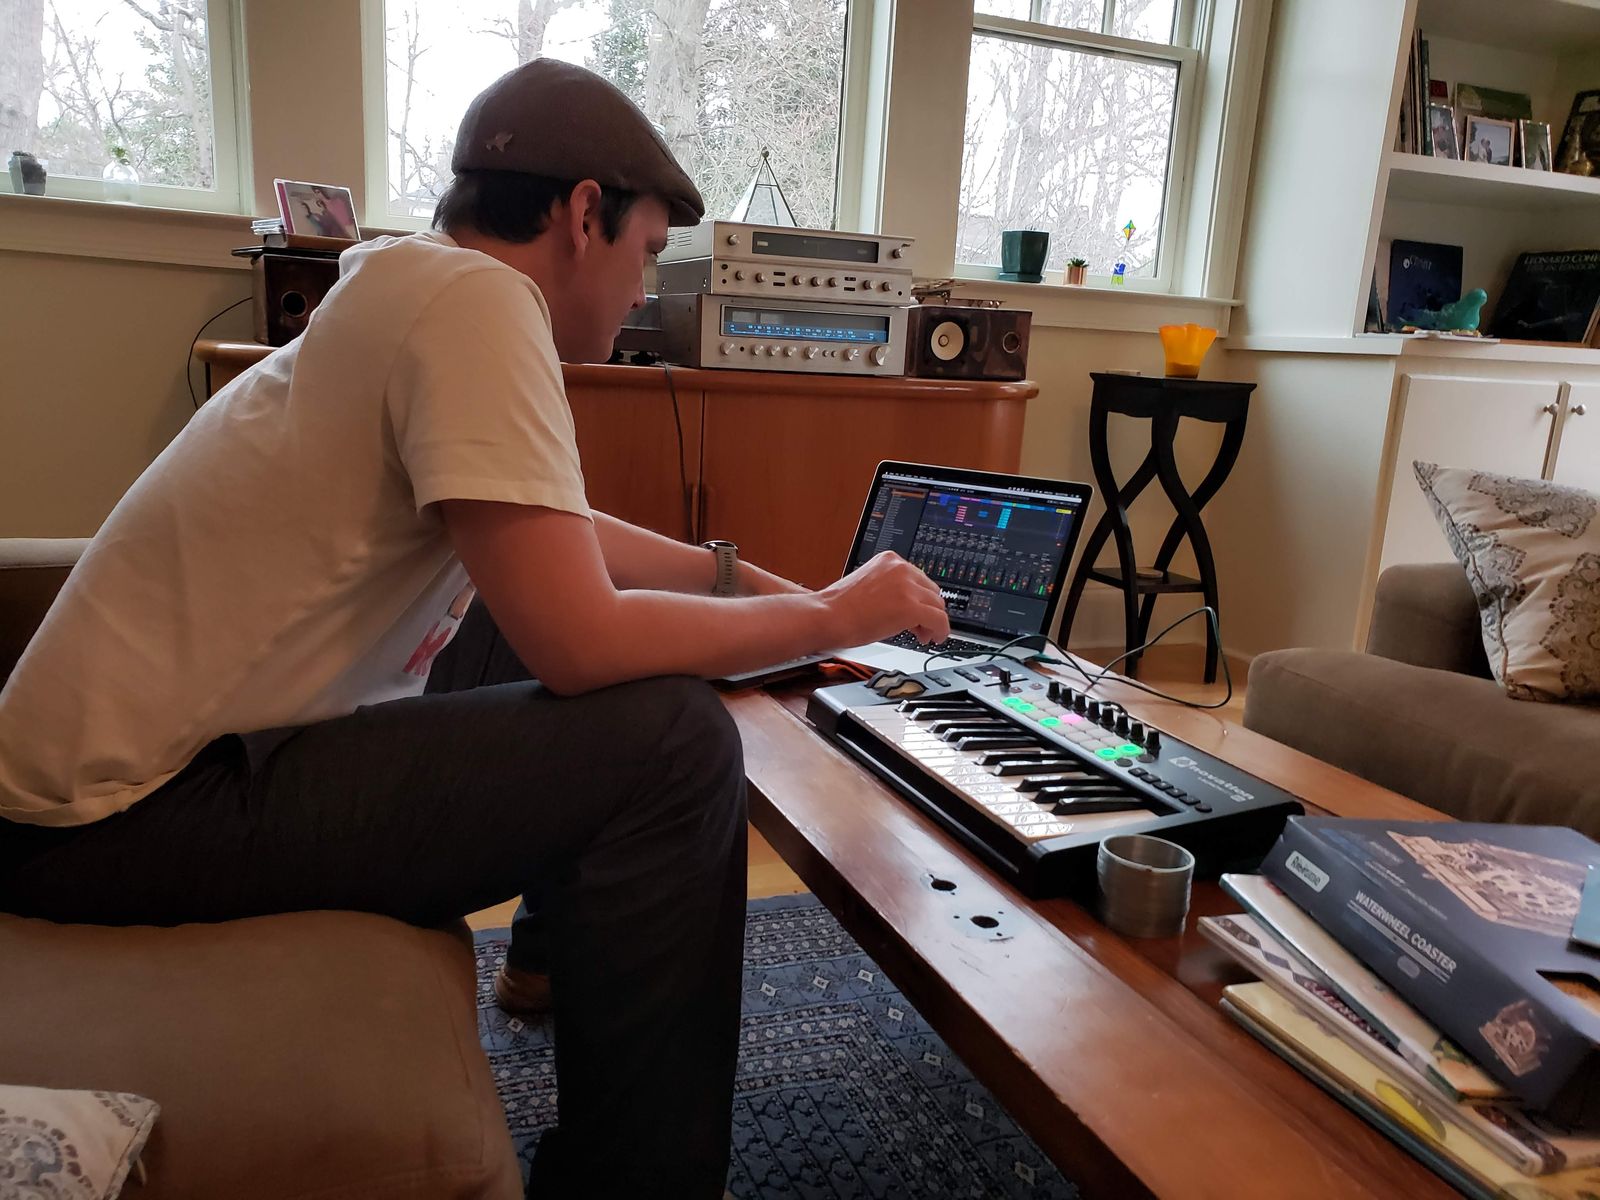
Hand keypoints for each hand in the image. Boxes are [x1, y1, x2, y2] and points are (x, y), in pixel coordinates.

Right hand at [818, 552, 949, 646]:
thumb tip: (906, 604)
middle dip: (928, 610)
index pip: (919, 578)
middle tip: (919, 627)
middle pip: (932, 590)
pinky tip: (934, 639)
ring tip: (921, 635)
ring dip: (933, 622)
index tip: (918, 611)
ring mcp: (907, 586)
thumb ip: (889, 588)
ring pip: (938, 605)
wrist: (827, 616)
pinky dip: (941, 631)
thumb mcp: (868, 585)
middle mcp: (901, 568)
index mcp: (889, 559)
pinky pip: (939, 620)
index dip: (920, 598)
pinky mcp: (911, 607)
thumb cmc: (839, 607)